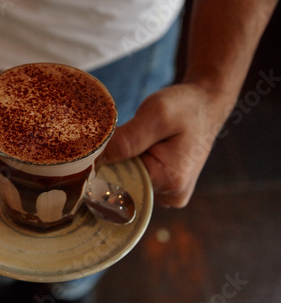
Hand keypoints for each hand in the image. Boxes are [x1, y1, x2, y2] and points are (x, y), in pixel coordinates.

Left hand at [104, 83, 232, 207]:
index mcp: (169, 181)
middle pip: (123, 184)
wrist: (205, 106)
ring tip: (140, 141)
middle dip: (117, 160)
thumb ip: (127, 138)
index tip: (108, 141)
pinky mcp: (163, 188)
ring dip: (125, 161)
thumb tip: (98, 159)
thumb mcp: (156, 113)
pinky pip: (137, 179)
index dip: (107, 161)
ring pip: (128, 181)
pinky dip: (132, 163)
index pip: (119, 180)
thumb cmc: (184, 107)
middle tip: (127, 135)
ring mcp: (167, 195)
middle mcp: (170, 196)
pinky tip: (142, 149)